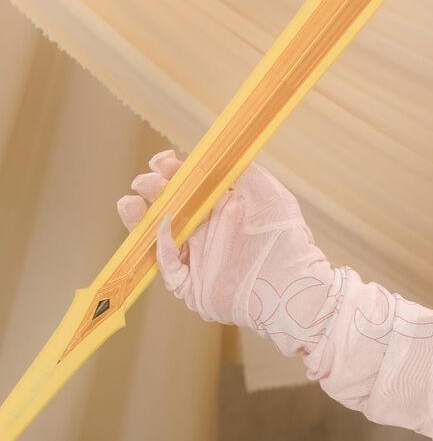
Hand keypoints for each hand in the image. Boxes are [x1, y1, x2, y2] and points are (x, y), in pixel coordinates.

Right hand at [117, 148, 336, 353]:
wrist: (294, 287)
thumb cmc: (287, 239)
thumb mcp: (268, 194)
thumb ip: (242, 172)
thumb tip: (218, 153)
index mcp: (221, 210)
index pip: (187, 187)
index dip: (171, 172)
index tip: (163, 160)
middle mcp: (205, 232)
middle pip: (166, 208)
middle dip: (152, 190)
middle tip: (146, 182)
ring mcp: (196, 258)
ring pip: (157, 237)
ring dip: (139, 218)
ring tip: (130, 203)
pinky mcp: (192, 284)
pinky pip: (167, 266)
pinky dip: (159, 247)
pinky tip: (161, 227)